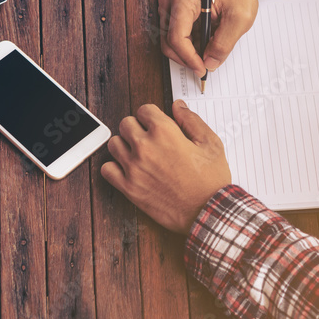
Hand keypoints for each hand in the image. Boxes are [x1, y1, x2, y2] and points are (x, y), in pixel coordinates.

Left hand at [101, 101, 231, 233]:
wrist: (208, 212)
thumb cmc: (211, 180)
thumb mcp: (211, 143)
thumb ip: (191, 120)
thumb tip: (178, 106)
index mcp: (164, 132)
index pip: (144, 110)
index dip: (152, 116)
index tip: (156, 124)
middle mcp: (145, 147)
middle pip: (126, 124)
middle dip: (137, 128)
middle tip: (148, 138)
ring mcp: (134, 168)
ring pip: (114, 144)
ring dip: (124, 145)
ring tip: (138, 154)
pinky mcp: (129, 188)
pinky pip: (107, 170)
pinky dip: (114, 168)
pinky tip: (128, 170)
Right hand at [158, 0, 262, 77]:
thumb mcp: (239, 18)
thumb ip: (224, 43)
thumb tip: (210, 63)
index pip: (176, 37)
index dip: (189, 58)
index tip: (202, 69)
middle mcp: (170, 0)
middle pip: (169, 42)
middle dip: (187, 58)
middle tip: (205, 66)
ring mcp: (169, 5)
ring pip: (170, 42)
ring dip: (188, 52)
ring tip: (208, 50)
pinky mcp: (172, 11)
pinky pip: (174, 36)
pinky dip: (189, 45)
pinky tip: (204, 42)